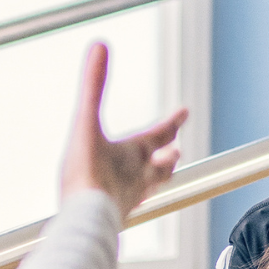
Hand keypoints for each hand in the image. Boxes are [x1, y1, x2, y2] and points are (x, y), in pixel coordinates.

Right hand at [60, 42, 187, 220]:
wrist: (84, 223)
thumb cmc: (87, 176)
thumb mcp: (86, 124)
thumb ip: (93, 86)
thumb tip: (100, 45)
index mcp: (134, 154)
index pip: (161, 134)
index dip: (173, 122)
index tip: (184, 112)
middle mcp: (138, 179)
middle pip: (162, 167)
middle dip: (169, 156)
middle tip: (177, 151)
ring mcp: (128, 201)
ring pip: (149, 189)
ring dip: (155, 180)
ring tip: (154, 179)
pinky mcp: (114, 219)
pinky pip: (128, 207)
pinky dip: (130, 200)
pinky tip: (120, 205)